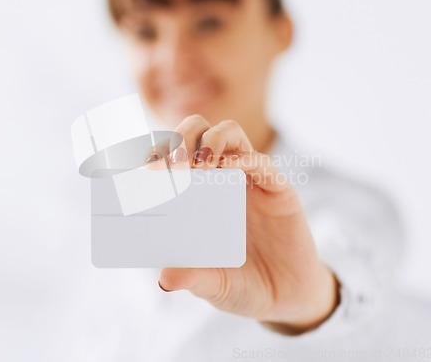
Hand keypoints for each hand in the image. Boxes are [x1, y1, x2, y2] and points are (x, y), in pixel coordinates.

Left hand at [157, 115, 339, 333]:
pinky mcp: (277, 187)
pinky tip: (228, 170)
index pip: (175, 155)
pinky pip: (261, 162)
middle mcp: (221, 178)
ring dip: (209, 140)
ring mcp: (249, 179)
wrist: (285, 297)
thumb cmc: (242, 284)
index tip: (145, 167)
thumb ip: (192, 277)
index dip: (160, 153)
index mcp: (198, 194)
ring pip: (229, 133)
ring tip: (195, 164)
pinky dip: (242, 160)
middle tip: (170, 166)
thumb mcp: (212, 284)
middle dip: (180, 139)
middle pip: (198, 132)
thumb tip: (163, 278)